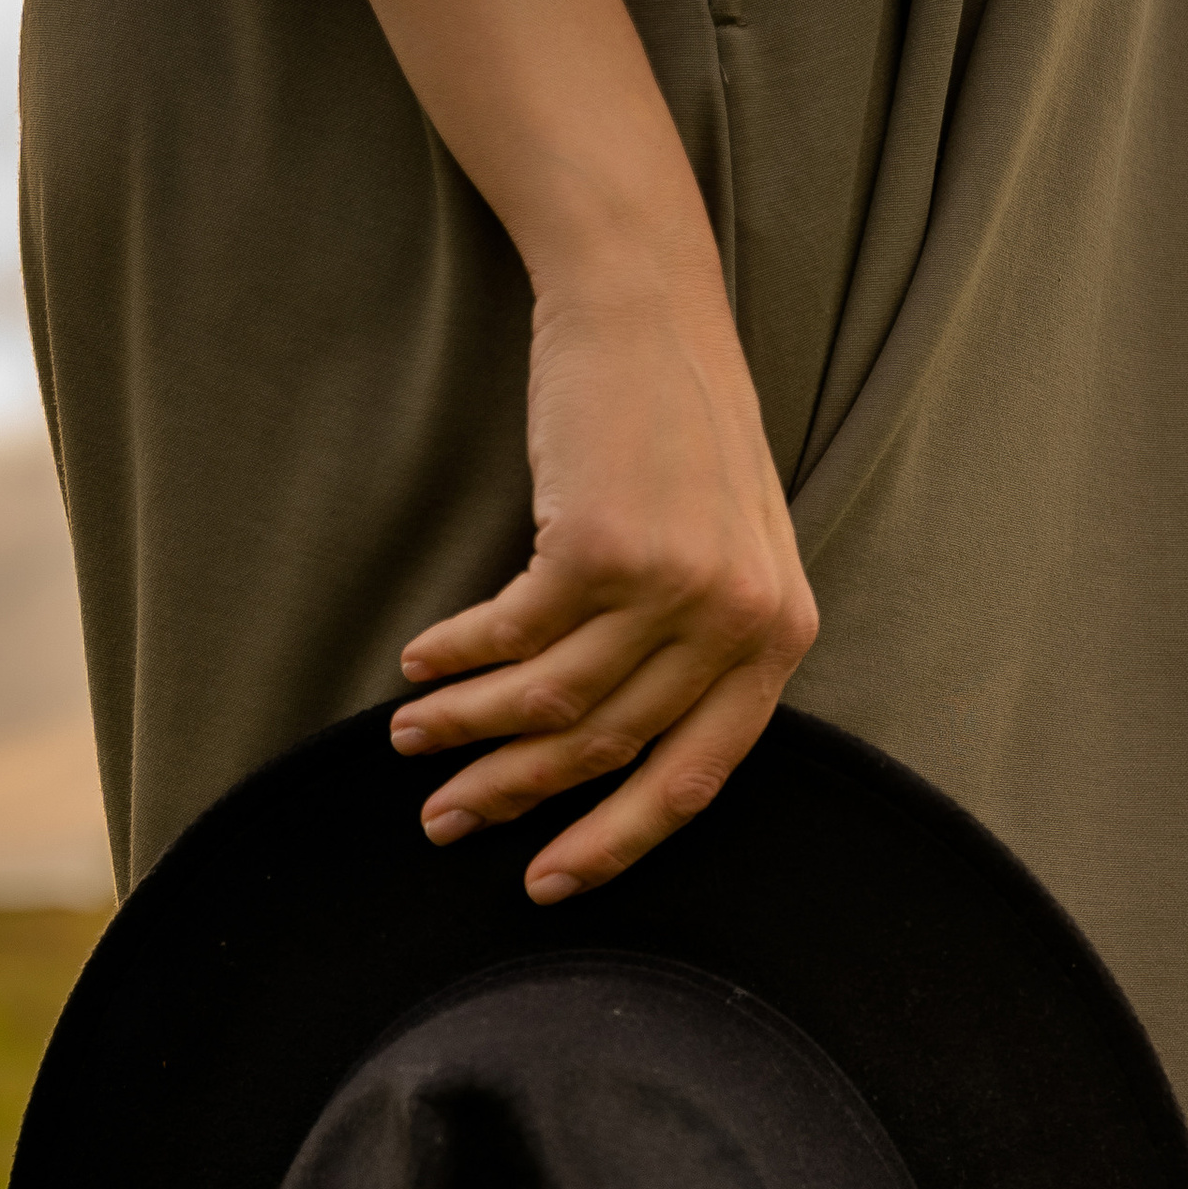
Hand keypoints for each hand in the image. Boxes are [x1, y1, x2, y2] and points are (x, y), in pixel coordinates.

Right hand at [392, 260, 815, 903]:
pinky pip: (511, 636)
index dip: (613, 841)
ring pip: (552, 703)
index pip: (694, 777)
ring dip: (467, 730)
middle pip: (610, 750)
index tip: (547, 881)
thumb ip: (696, 648)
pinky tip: (418, 668)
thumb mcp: (724, 546)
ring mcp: (675, 586)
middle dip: (515, 797)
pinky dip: (457, 659)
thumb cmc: (675, 431)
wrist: (646, 307)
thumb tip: (609, 755)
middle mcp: (738, 622)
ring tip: (408, 741)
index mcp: (779, 637)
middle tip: (443, 825)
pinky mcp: (603, 546)